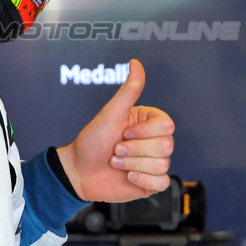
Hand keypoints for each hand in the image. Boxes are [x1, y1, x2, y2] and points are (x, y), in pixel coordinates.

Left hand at [56, 59, 173, 202]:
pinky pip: (162, 182)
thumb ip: (128, 90)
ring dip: (132, 165)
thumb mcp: (110, 114)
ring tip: (117, 163)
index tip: (124, 132)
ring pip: (162, 164)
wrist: (79, 172)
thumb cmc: (92, 141)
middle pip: (166, 146)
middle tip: (116, 149)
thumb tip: (135, 63)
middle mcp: (154, 142)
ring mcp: (154, 163)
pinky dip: (142, 181)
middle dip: (134, 150)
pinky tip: (128, 177)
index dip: (143, 132)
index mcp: (149, 123)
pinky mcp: (152, 183)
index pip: (167, 126)